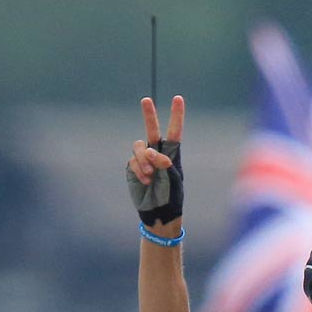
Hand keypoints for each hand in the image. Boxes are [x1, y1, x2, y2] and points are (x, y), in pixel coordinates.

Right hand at [127, 94, 184, 226]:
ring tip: (151, 174)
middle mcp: (157, 152)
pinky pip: (133, 161)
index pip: (174, 131)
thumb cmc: (171, 196)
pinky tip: (146, 181)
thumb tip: (149, 151)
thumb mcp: (172, 178)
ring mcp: (144, 159)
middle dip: (149, 115)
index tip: (178, 98)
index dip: (176, 115)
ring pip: (139, 147)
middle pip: (152, 129)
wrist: (159, 212)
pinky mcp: (133, 167)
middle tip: (146, 100)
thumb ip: (162, 161)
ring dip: (144, 159)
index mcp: (172, 153)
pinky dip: (140, 170)